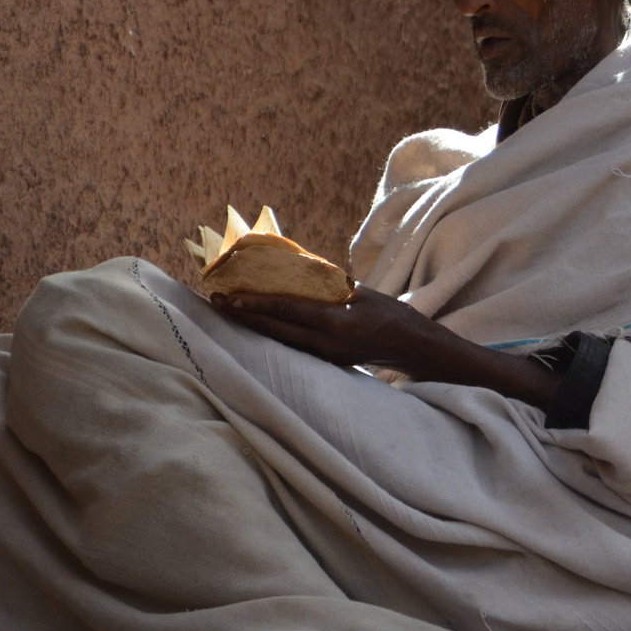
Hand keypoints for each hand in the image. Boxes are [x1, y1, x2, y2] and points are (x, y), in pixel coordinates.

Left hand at [212, 285, 436, 371]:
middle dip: (243, 316)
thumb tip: (300, 270)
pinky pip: (293, 345)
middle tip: (217, 302)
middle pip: (274, 329)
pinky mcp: (327, 360)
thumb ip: (330, 285)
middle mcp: (325, 343)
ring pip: (280, 339)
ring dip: (254, 324)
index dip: (256, 303)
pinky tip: (260, 322)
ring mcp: (325, 355)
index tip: (230, 296)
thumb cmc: (392, 315)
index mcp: (335, 322)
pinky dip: (274, 331)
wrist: (414, 349)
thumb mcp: (362, 293)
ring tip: (231, 310)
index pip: (287, 310)